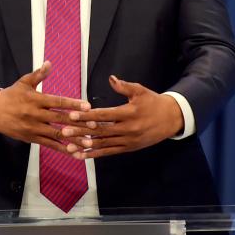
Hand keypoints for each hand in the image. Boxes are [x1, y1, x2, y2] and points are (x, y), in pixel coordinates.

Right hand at [0, 61, 94, 156]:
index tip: (88, 106)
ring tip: (89, 143)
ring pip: (57, 134)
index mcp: (36, 100)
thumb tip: (49, 63)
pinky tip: (74, 153)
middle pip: (60, 119)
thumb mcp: (23, 82)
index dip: (73, 104)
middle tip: (95, 126)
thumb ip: (38, 74)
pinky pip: (49, 145)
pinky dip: (62, 149)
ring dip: (74, 139)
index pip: (58, 102)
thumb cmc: (11, 95)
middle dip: (79, 123)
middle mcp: (36, 115)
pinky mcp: (31, 139)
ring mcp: (34, 128)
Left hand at [62, 75, 183, 158]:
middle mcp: (127, 129)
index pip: (104, 115)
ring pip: (103, 143)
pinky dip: (95, 154)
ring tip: (68, 146)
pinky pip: (109, 152)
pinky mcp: (128, 148)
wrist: (171, 119)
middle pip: (100, 130)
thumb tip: (111, 79)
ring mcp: (128, 140)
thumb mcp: (140, 91)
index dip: (87, 116)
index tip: (71, 115)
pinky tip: (82, 155)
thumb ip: (124, 86)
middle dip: (80, 132)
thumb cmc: (153, 102)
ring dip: (84, 146)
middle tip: (63, 131)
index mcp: (129, 113)